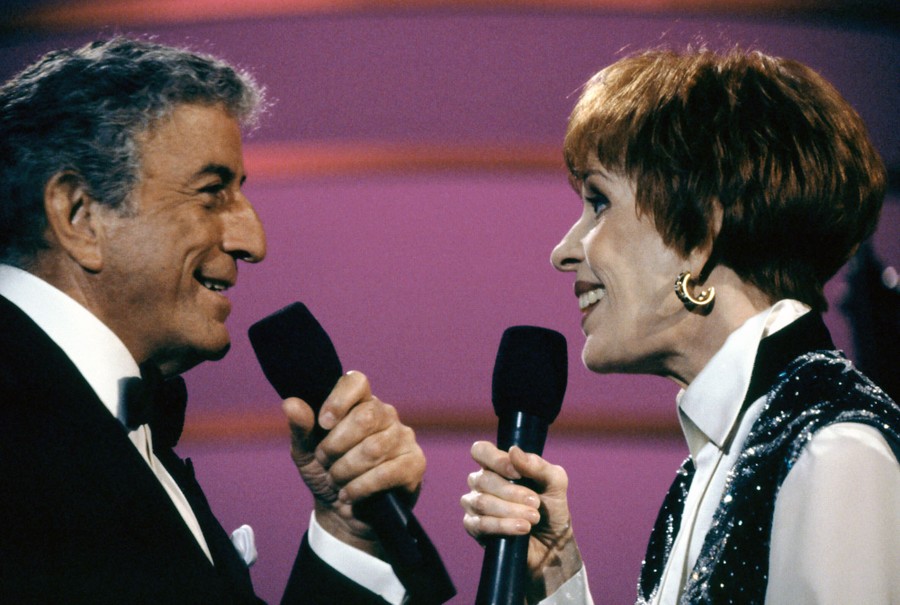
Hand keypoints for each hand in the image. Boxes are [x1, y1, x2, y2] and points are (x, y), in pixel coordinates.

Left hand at [282, 371, 424, 556]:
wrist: (344, 514)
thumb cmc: (327, 474)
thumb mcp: (306, 453)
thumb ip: (301, 428)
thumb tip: (290, 403)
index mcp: (360, 403)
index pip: (356, 382)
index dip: (338, 400)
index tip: (323, 424)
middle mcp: (386, 414)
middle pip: (365, 416)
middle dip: (336, 445)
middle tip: (324, 461)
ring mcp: (403, 437)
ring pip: (374, 448)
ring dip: (345, 470)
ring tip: (336, 481)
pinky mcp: (414, 463)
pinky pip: (387, 472)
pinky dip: (361, 487)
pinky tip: (349, 495)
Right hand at [461, 442, 582, 601]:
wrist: (554, 544)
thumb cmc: (551, 508)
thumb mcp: (555, 482)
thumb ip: (537, 465)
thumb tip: (513, 451)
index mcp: (497, 465)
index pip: (481, 451)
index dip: (496, 460)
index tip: (517, 473)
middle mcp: (481, 482)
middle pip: (483, 479)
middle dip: (512, 492)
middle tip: (535, 503)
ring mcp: (475, 505)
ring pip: (482, 502)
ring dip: (510, 510)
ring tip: (533, 518)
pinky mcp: (474, 528)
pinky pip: (480, 524)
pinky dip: (503, 525)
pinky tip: (522, 529)